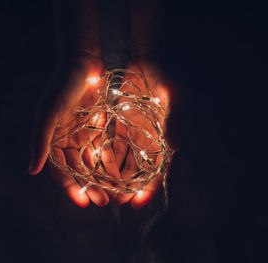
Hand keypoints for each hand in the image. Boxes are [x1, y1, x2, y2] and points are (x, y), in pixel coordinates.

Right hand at [29, 55, 119, 206]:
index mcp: (51, 140)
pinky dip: (111, 162)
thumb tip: (31, 171)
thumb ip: (40, 142)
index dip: (70, 187)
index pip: (60, 170)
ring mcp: (82, 134)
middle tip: (104, 202)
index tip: (84, 202)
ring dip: (102, 178)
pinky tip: (121, 175)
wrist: (83, 61)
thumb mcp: (48, 113)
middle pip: (79, 170)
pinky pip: (104, 149)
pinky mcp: (97, 127)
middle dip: (91, 187)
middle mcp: (66, 140)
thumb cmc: (62, 86)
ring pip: (93, 163)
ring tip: (115, 194)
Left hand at [113, 57, 179, 208]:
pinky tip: (92, 167)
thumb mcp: (174, 96)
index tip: (135, 204)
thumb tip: (176, 149)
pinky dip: (103, 157)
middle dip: (126, 188)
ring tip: (100, 189)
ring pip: (122, 162)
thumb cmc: (164, 75)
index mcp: (163, 139)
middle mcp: (147, 141)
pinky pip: (109, 145)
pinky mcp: (118, 125)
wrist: (143, 57)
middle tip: (112, 201)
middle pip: (137, 171)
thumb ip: (175, 121)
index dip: (148, 188)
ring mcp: (132, 133)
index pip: (157, 171)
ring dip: (112, 176)